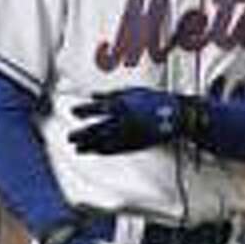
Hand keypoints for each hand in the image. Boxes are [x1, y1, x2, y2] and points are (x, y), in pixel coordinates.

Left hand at [69, 88, 205, 154]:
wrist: (175, 116)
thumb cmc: (154, 100)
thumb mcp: (133, 92)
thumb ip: (111, 94)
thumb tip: (92, 95)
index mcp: (122, 105)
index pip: (97, 108)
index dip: (84, 110)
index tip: (73, 112)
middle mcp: (122, 121)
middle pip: (97, 129)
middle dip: (81, 134)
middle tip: (69, 137)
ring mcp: (127, 135)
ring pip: (103, 142)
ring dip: (88, 145)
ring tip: (76, 148)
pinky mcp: (133, 145)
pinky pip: (114, 149)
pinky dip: (102, 150)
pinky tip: (93, 151)